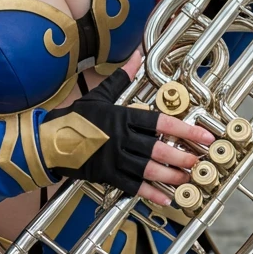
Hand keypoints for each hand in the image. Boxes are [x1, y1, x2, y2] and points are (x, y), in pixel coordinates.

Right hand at [39, 55, 214, 205]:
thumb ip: (122, 77)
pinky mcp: (107, 175)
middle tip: (198, 161)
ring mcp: (114, 159)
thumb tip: (137, 55)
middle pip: (157, 148)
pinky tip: (165, 198)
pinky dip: (150, 194)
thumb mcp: (99, 94)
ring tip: (187, 179)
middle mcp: (121, 138)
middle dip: (180, 156)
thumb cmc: (76, 117)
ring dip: (170, 176)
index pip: (160, 122)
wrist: (49, 141)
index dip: (184, 129)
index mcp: (122, 117)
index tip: (203, 135)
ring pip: (147, 170)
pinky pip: (133, 186)